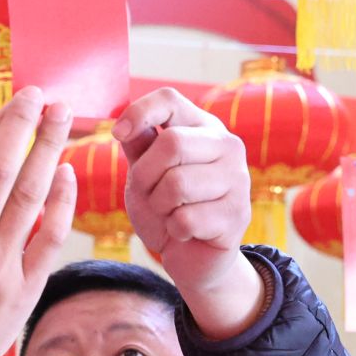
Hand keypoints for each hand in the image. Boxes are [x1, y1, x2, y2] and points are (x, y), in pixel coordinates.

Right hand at [0, 87, 77, 355]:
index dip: (1, 126)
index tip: (21, 100)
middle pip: (5, 171)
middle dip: (31, 128)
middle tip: (51, 98)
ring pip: (31, 198)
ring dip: (51, 153)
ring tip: (65, 121)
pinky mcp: (21, 293)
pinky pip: (48, 239)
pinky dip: (60, 204)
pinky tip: (67, 175)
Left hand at [114, 88, 265, 340]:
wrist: (193, 256)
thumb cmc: (167, 208)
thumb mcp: (145, 173)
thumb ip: (138, 146)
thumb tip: (126, 125)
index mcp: (203, 127)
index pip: (170, 99)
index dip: (139, 112)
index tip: (117, 134)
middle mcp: (227, 146)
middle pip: (172, 144)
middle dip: (145, 175)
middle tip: (149, 193)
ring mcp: (238, 179)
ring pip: (177, 184)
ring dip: (159, 206)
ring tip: (169, 213)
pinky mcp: (237, 215)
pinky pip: (185, 219)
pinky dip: (173, 230)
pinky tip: (184, 231)